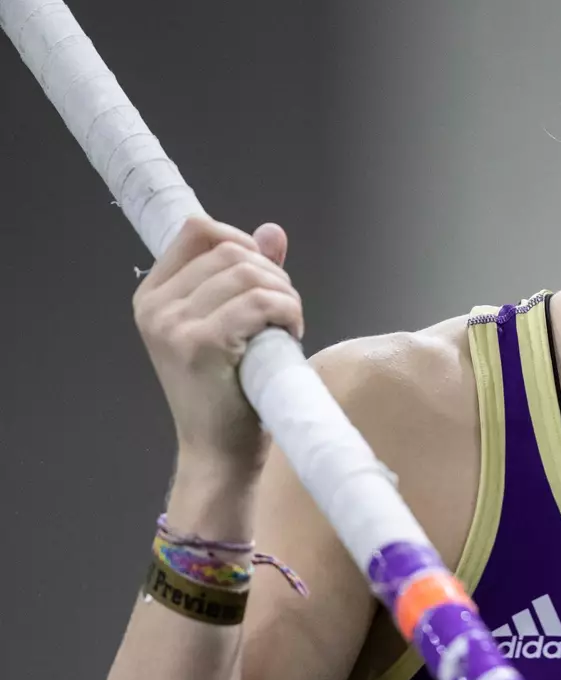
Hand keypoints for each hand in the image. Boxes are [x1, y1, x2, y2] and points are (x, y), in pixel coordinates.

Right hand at [133, 215, 303, 479]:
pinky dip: (287, 312)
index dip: (241, 241)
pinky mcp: (201, 343)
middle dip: (272, 274)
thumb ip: (248, 274)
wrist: (218, 450)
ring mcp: (173, 324)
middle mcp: (155, 306)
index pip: (197, 229)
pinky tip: (289, 335)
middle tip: (283, 311)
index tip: (265, 274)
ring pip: (249, 274)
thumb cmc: (228, 389)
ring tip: (286, 326)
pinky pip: (260, 302)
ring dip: (284, 295)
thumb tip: (272, 232)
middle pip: (230, 249)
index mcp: (154, 295)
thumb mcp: (230, 323)